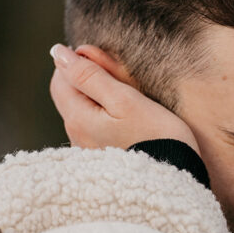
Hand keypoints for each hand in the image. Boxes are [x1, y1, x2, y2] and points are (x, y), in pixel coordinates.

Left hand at [48, 43, 199, 154]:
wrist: (175, 179)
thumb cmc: (156, 136)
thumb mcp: (124, 99)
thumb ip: (89, 76)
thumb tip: (58, 54)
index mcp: (77, 119)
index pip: (61, 79)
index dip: (80, 62)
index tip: (107, 61)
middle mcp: (76, 136)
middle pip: (71, 95)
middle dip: (91, 80)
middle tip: (123, 78)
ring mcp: (88, 150)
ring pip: (84, 111)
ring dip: (101, 98)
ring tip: (132, 101)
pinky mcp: (103, 159)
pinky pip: (96, 128)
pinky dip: (108, 117)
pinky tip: (130, 122)